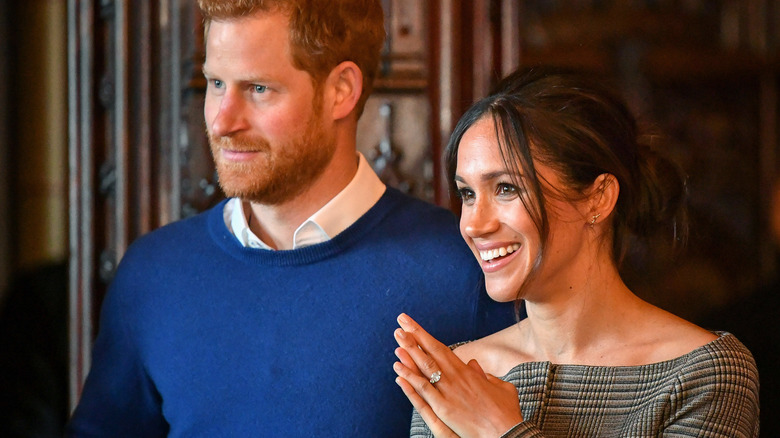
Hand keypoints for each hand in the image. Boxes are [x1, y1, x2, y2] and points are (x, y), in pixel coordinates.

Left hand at [393, 313, 522, 437]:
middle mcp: (456, 378)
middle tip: (401, 320)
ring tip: (397, 336)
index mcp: (467, 372)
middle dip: (415, 335)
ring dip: (410, 350)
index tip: (413, 326)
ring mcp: (449, 392)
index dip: (426, 337)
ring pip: (425, 367)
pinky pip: (423, 390)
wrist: (508, 433)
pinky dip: (410, 378)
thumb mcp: (501, 387)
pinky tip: (398, 368)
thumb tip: (474, 365)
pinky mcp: (444, 409)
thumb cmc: (507, 413)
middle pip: (431, 351)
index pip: (441, 349)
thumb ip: (486, 375)